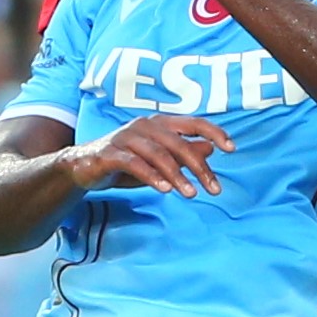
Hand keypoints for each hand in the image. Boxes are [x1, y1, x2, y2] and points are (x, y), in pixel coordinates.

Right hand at [72, 113, 234, 197]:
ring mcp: (125, 137)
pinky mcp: (110, 153)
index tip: (232, 148)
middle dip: (199, 167)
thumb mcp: (161, 160)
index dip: (214, 132)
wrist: (84, 167)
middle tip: (214, 188)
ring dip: (177, 175)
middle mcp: (144, 125)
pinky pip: (134, 163)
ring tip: (191, 194)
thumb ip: (184, 154)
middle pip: (178, 143)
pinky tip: (165, 189)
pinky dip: (151, 176)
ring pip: (158, 154)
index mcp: (160, 123)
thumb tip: (210, 149)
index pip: (193, 122)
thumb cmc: (128, 162)